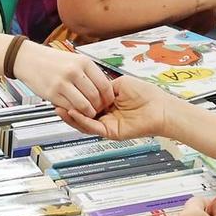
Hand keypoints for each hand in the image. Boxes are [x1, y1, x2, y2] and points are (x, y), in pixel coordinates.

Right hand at [10, 42, 114, 116]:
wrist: (28, 59)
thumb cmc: (53, 60)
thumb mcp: (75, 60)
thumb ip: (89, 73)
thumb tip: (105, 88)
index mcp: (83, 62)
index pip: (104, 84)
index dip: (108, 97)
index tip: (108, 102)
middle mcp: (73, 71)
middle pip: (95, 97)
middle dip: (99, 107)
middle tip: (98, 109)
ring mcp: (62, 83)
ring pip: (83, 105)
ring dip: (88, 112)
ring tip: (87, 112)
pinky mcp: (51, 93)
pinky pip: (69, 108)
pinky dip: (74, 112)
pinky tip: (74, 109)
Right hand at [56, 74, 172, 141]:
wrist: (160, 108)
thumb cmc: (146, 94)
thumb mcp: (118, 83)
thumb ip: (102, 85)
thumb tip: (88, 86)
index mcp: (108, 101)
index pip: (86, 100)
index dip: (74, 96)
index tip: (63, 88)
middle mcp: (106, 114)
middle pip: (82, 113)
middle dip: (67, 107)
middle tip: (55, 100)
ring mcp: (107, 124)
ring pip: (84, 122)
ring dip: (71, 116)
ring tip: (59, 108)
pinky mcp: (110, 132)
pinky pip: (92, 127)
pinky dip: (82, 121)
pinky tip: (73, 113)